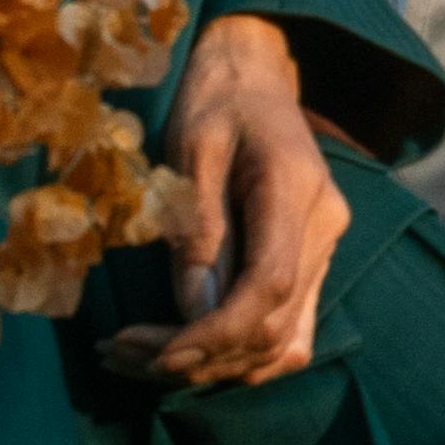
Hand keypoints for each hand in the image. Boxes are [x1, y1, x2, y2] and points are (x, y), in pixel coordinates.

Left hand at [115, 15, 350, 390]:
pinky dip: (236, 355)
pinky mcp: (311, 265)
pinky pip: (285, 333)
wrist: (255, 78)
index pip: (270, 284)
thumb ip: (197, 229)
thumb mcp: (191, 151)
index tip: (157, 354)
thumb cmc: (216, 101)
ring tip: (137, 359)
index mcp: (297, 189)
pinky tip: (183, 351)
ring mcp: (325, 251)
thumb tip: (192, 311)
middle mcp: (325, 229)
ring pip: (284, 345)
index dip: (216, 331)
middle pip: (274, 327)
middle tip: (119, 353)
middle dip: (197, 356)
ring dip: (213, 365)